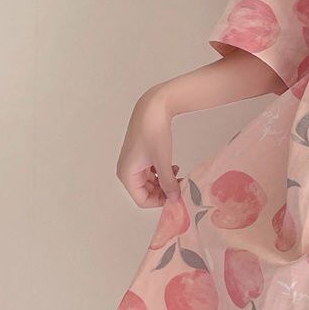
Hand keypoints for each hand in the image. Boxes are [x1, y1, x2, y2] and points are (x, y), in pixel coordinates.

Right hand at [116, 85, 180, 206]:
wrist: (152, 108)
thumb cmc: (153, 134)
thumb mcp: (163, 161)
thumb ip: (168, 183)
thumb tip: (175, 199)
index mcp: (127, 175)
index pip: (142, 200)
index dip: (160, 201)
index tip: (177, 196)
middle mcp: (127, 171)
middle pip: (147, 192)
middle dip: (164, 191)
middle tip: (181, 186)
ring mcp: (134, 163)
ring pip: (151, 182)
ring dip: (165, 181)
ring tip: (179, 175)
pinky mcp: (141, 156)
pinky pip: (152, 172)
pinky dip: (163, 172)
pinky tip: (174, 167)